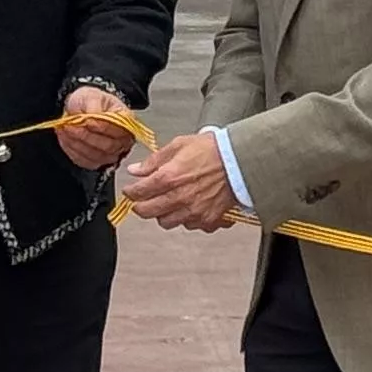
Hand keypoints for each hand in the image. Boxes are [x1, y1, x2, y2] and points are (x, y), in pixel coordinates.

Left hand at [53, 85, 141, 172]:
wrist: (79, 109)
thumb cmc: (89, 102)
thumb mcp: (91, 96)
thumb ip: (94, 104)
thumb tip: (94, 115)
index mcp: (126, 122)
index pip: (117, 129)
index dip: (100, 127)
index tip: (85, 121)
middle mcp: (123, 140)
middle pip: (108, 146)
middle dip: (86, 137)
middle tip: (70, 127)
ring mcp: (111, 153)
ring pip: (96, 156)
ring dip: (77, 144)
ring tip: (65, 131)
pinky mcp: (97, 162)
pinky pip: (86, 161)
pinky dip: (73, 151)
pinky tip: (66, 139)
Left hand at [118, 134, 242, 231]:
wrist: (241, 160)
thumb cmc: (213, 150)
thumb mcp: (179, 145)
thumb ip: (154, 160)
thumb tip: (136, 169)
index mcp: (168, 178)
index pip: (138, 192)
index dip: (130, 192)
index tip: (130, 190)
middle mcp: (178, 198)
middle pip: (147, 212)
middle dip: (140, 206)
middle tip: (142, 201)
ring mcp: (193, 211)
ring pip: (166, 222)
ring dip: (162, 214)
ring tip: (167, 203)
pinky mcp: (207, 219)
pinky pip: (189, 226)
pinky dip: (186, 219)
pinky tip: (189, 207)